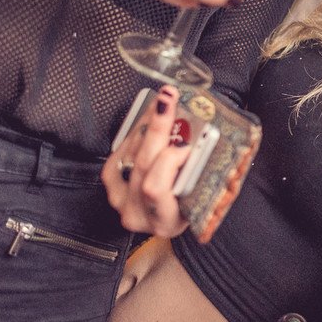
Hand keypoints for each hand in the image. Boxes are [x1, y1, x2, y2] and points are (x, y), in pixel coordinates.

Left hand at [102, 86, 190, 235]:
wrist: (168, 217)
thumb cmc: (193, 205)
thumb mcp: (204, 198)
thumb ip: (201, 173)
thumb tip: (210, 135)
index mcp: (165, 221)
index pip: (156, 189)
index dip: (167, 162)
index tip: (186, 143)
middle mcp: (138, 214)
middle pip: (142, 165)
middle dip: (157, 128)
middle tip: (169, 100)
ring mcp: (121, 201)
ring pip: (130, 156)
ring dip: (148, 125)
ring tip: (163, 103)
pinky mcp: (112, 188)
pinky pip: (119, 156)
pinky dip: (136, 135)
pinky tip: (149, 122)